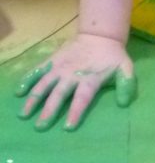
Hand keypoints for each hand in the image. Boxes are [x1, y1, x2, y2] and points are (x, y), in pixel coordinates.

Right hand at [15, 33, 135, 130]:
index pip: (82, 98)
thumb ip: (126, 84)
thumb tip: (124, 103)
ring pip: (44, 84)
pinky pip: (37, 71)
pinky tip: (18, 91)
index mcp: (90, 79)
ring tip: (24, 114)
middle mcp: (72, 75)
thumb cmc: (112, 57)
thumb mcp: (125, 68)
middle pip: (59, 94)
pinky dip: (28, 80)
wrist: (99, 35)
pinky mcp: (52, 61)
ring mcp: (60, 67)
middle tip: (40, 126)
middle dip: (49, 110)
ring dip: (34, 99)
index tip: (67, 127)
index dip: (75, 112)